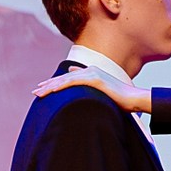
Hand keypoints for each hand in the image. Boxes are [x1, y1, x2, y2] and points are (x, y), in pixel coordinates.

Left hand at [32, 66, 147, 113]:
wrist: (134, 99)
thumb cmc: (120, 99)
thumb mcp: (102, 92)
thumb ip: (91, 88)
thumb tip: (82, 87)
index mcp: (91, 73)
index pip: (68, 78)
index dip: (54, 84)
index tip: (42, 89)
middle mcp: (90, 71)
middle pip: (64, 78)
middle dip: (49, 85)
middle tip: (35, 91)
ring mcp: (92, 74)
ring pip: (66, 80)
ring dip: (51, 87)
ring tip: (39, 93)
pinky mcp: (95, 79)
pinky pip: (74, 82)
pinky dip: (62, 86)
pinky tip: (52, 91)